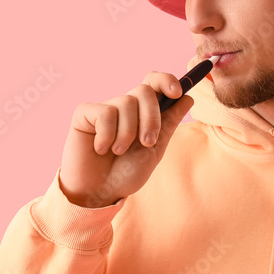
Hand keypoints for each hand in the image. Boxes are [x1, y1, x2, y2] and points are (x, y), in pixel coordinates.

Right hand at [57, 72, 193, 206]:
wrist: (99, 193)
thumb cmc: (125, 174)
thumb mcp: (155, 149)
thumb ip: (169, 123)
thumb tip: (188, 98)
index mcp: (142, 113)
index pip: (154, 83)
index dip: (166, 80)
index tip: (177, 93)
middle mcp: (124, 107)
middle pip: (144, 90)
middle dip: (151, 118)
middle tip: (146, 142)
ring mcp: (104, 109)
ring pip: (126, 102)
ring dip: (127, 133)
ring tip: (118, 152)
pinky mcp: (84, 114)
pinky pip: (104, 113)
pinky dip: (107, 135)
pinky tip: (100, 149)